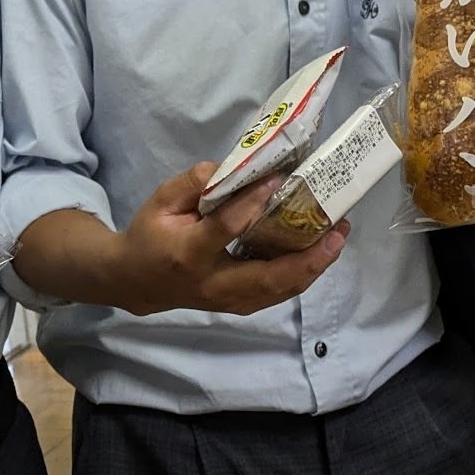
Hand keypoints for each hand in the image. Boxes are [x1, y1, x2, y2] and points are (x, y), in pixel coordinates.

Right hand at [106, 161, 347, 316]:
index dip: (251, 203)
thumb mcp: (161, 200)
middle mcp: (213, 284)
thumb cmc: (150, 235)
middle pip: (268, 277)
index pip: (225, 229)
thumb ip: (194, 183)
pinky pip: (277, 294)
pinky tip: (320, 255)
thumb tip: (237, 169)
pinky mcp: (239, 305)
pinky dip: (302, 275)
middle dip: (307, 256)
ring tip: (338, 239)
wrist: (136, 281)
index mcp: (188, 253)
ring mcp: (229, 301)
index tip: (278, 178)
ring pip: (279, 291)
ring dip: (313, 267)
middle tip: (336, 230)